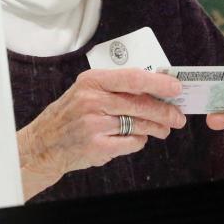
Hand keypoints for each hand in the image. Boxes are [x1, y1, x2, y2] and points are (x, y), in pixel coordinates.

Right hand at [17, 69, 185, 199]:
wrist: (45, 143)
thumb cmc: (70, 114)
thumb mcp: (86, 91)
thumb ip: (115, 88)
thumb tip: (154, 88)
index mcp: (92, 80)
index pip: (133, 78)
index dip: (158, 82)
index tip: (176, 87)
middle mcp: (92, 100)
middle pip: (140, 103)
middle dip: (165, 111)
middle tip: (178, 116)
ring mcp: (94, 124)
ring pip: (139, 124)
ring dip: (156, 128)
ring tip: (164, 129)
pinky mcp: (97, 146)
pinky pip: (131, 143)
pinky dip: (139, 141)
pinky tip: (138, 138)